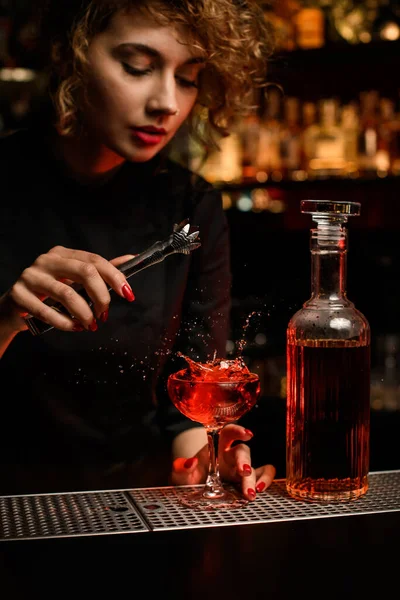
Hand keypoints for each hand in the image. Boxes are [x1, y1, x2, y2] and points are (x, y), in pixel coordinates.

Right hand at [1, 247, 135, 333]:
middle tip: (105, 314)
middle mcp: (47, 260)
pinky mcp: (19, 295)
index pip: (95, 260)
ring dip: (84, 313)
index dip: (115, 277)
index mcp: (63, 254)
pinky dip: (65, 322)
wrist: (15, 308)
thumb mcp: (74, 280)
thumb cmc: (48, 293)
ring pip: (67, 293)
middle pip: (85, 272)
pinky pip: (47, 311)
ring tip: (91, 325)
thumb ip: (100, 271)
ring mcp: (31, 276)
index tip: (129, 295)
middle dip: (101, 296)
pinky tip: (74, 327)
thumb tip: (130, 259)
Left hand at [170, 423, 275, 500]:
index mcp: (216, 448)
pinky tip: (259, 490)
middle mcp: (231, 456)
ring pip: (256, 467)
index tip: (246, 434)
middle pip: (243, 452)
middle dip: (245, 461)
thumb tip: (191, 462)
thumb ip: (181, 468)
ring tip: (251, 492)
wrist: (193, 492)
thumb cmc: (190, 478)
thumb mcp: (180, 474)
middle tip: (244, 472)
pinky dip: (265, 481)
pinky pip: (263, 475)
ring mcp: (241, 469)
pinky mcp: (249, 481)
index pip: (228, 433)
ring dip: (257, 477)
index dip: (238, 431)